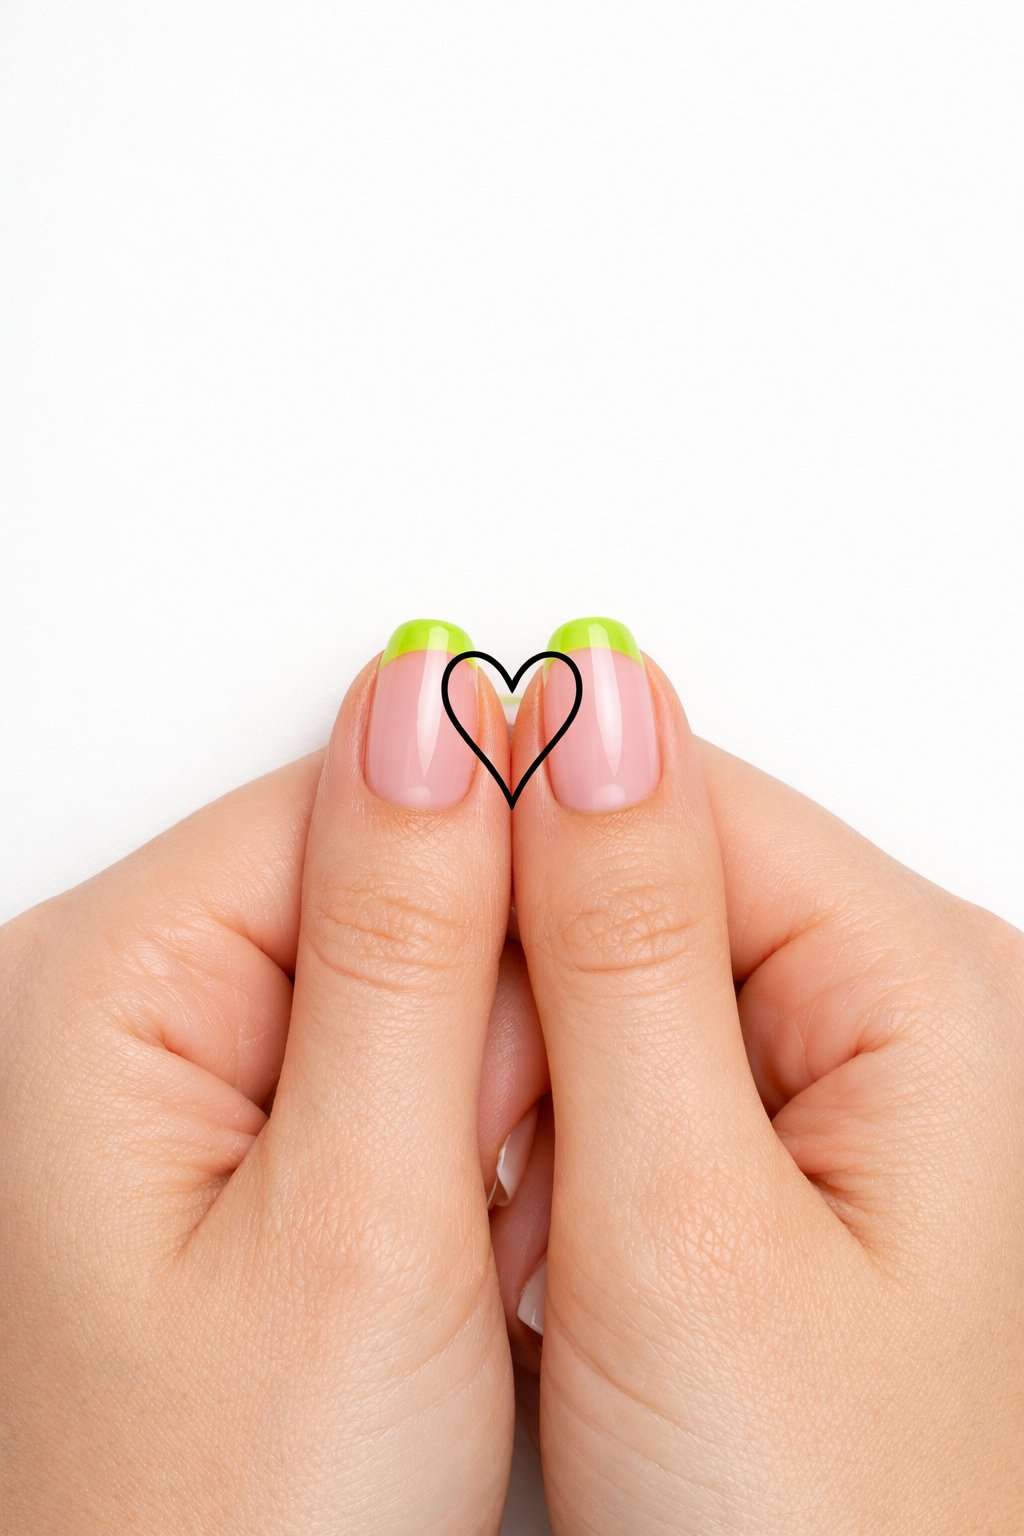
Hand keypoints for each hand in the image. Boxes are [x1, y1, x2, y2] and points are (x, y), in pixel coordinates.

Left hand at [0, 624, 547, 1534]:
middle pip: (382, 882)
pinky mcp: (219, 1139)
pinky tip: (435, 1251)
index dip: (503, 912)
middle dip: (483, 1030)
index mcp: (102, 981)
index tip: (533, 1074)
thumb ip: (410, 935)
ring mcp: (162, 1074)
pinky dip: (445, 1147)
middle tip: (475, 1203)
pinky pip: (382, 1066)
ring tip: (453, 1256)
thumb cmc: (232, 1529)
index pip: (361, 798)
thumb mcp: (360, 1221)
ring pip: (404, 979)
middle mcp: (109, 1007)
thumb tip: (447, 703)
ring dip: (477, 1099)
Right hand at [495, 619, 1023, 1532]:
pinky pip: (628, 1076)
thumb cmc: (821, 1529)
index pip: (674, 794)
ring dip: (536, 1088)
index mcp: (923, 987)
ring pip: (615, 984)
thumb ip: (620, 943)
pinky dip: (561, 1144)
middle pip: (643, 881)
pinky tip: (564, 1245)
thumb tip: (583, 700)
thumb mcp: (683, 1224)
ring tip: (547, 1239)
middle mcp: (900, 1016)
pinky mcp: (777, 1159)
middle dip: (532, 1008)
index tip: (427, 982)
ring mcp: (840, 1089)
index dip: (518, 860)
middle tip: (514, 1172)